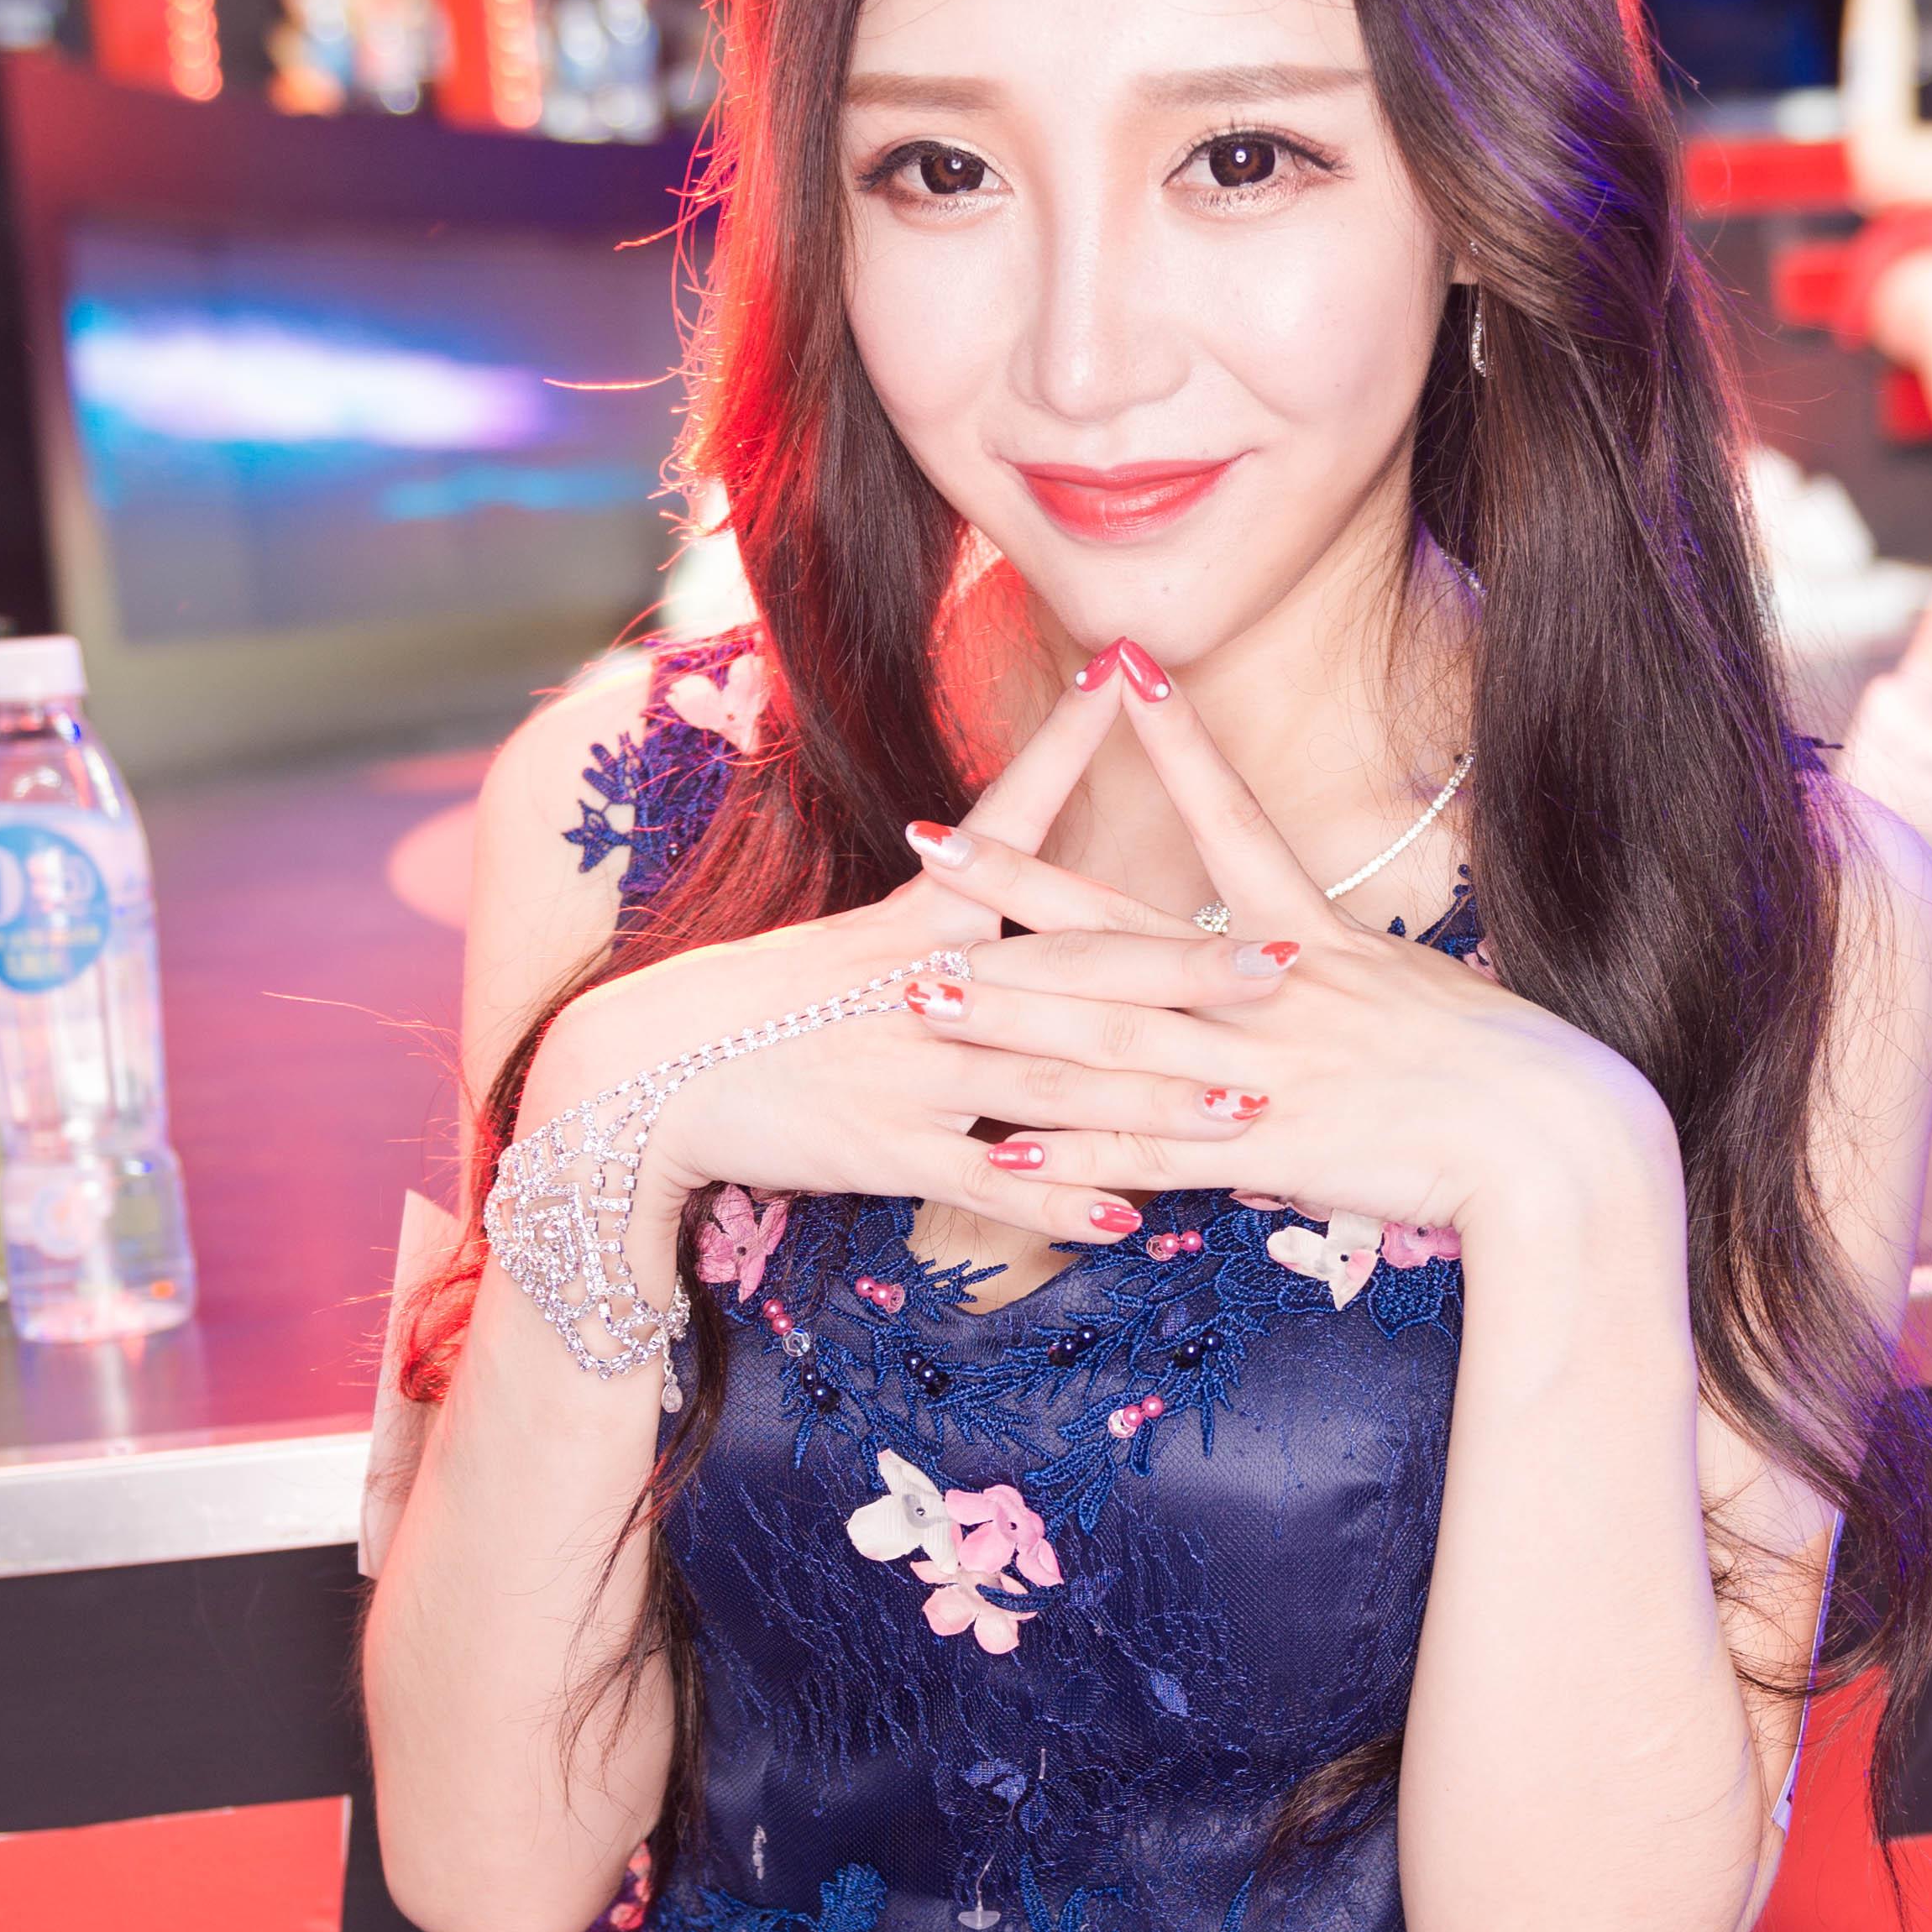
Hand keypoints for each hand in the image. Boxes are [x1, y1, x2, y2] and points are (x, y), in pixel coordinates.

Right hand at [507, 671, 1241, 1282]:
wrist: (646, 1077)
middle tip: (1285, 965)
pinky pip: (989, 1185)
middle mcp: (926, 992)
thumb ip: (951, 892)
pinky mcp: (884, 1152)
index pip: (1015, 835)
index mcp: (921, 927)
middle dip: (1186, 973)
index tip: (1151, 710)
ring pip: (1053, 1087)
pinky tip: (1133, 1221)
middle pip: (1074, 976)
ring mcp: (909, 1074)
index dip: (1079, 768)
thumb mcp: (860, 933)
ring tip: (1246, 1111)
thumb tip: (1002, 834)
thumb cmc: (762, 1005)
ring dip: (1154, 1102)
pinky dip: (1061, 1204)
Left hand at [892, 659, 1673, 1251]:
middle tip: (929, 843)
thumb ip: (1337, 986)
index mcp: (1314, 941)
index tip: (1120, 669)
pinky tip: (1003, 1155)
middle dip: (1017, 886)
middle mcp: (1275, 991)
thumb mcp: (1418, 998)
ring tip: (923, 995)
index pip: (1232, 818)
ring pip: (1110, 1036)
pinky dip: (1078, 1158)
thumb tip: (1288, 974)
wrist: (1562, 1143)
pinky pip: (1150, 1155)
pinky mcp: (1267, 1150)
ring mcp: (1263, 1069)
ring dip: (1011, 1017)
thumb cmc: (1511, 1070)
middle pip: (1123, 927)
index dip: (1174, 742)